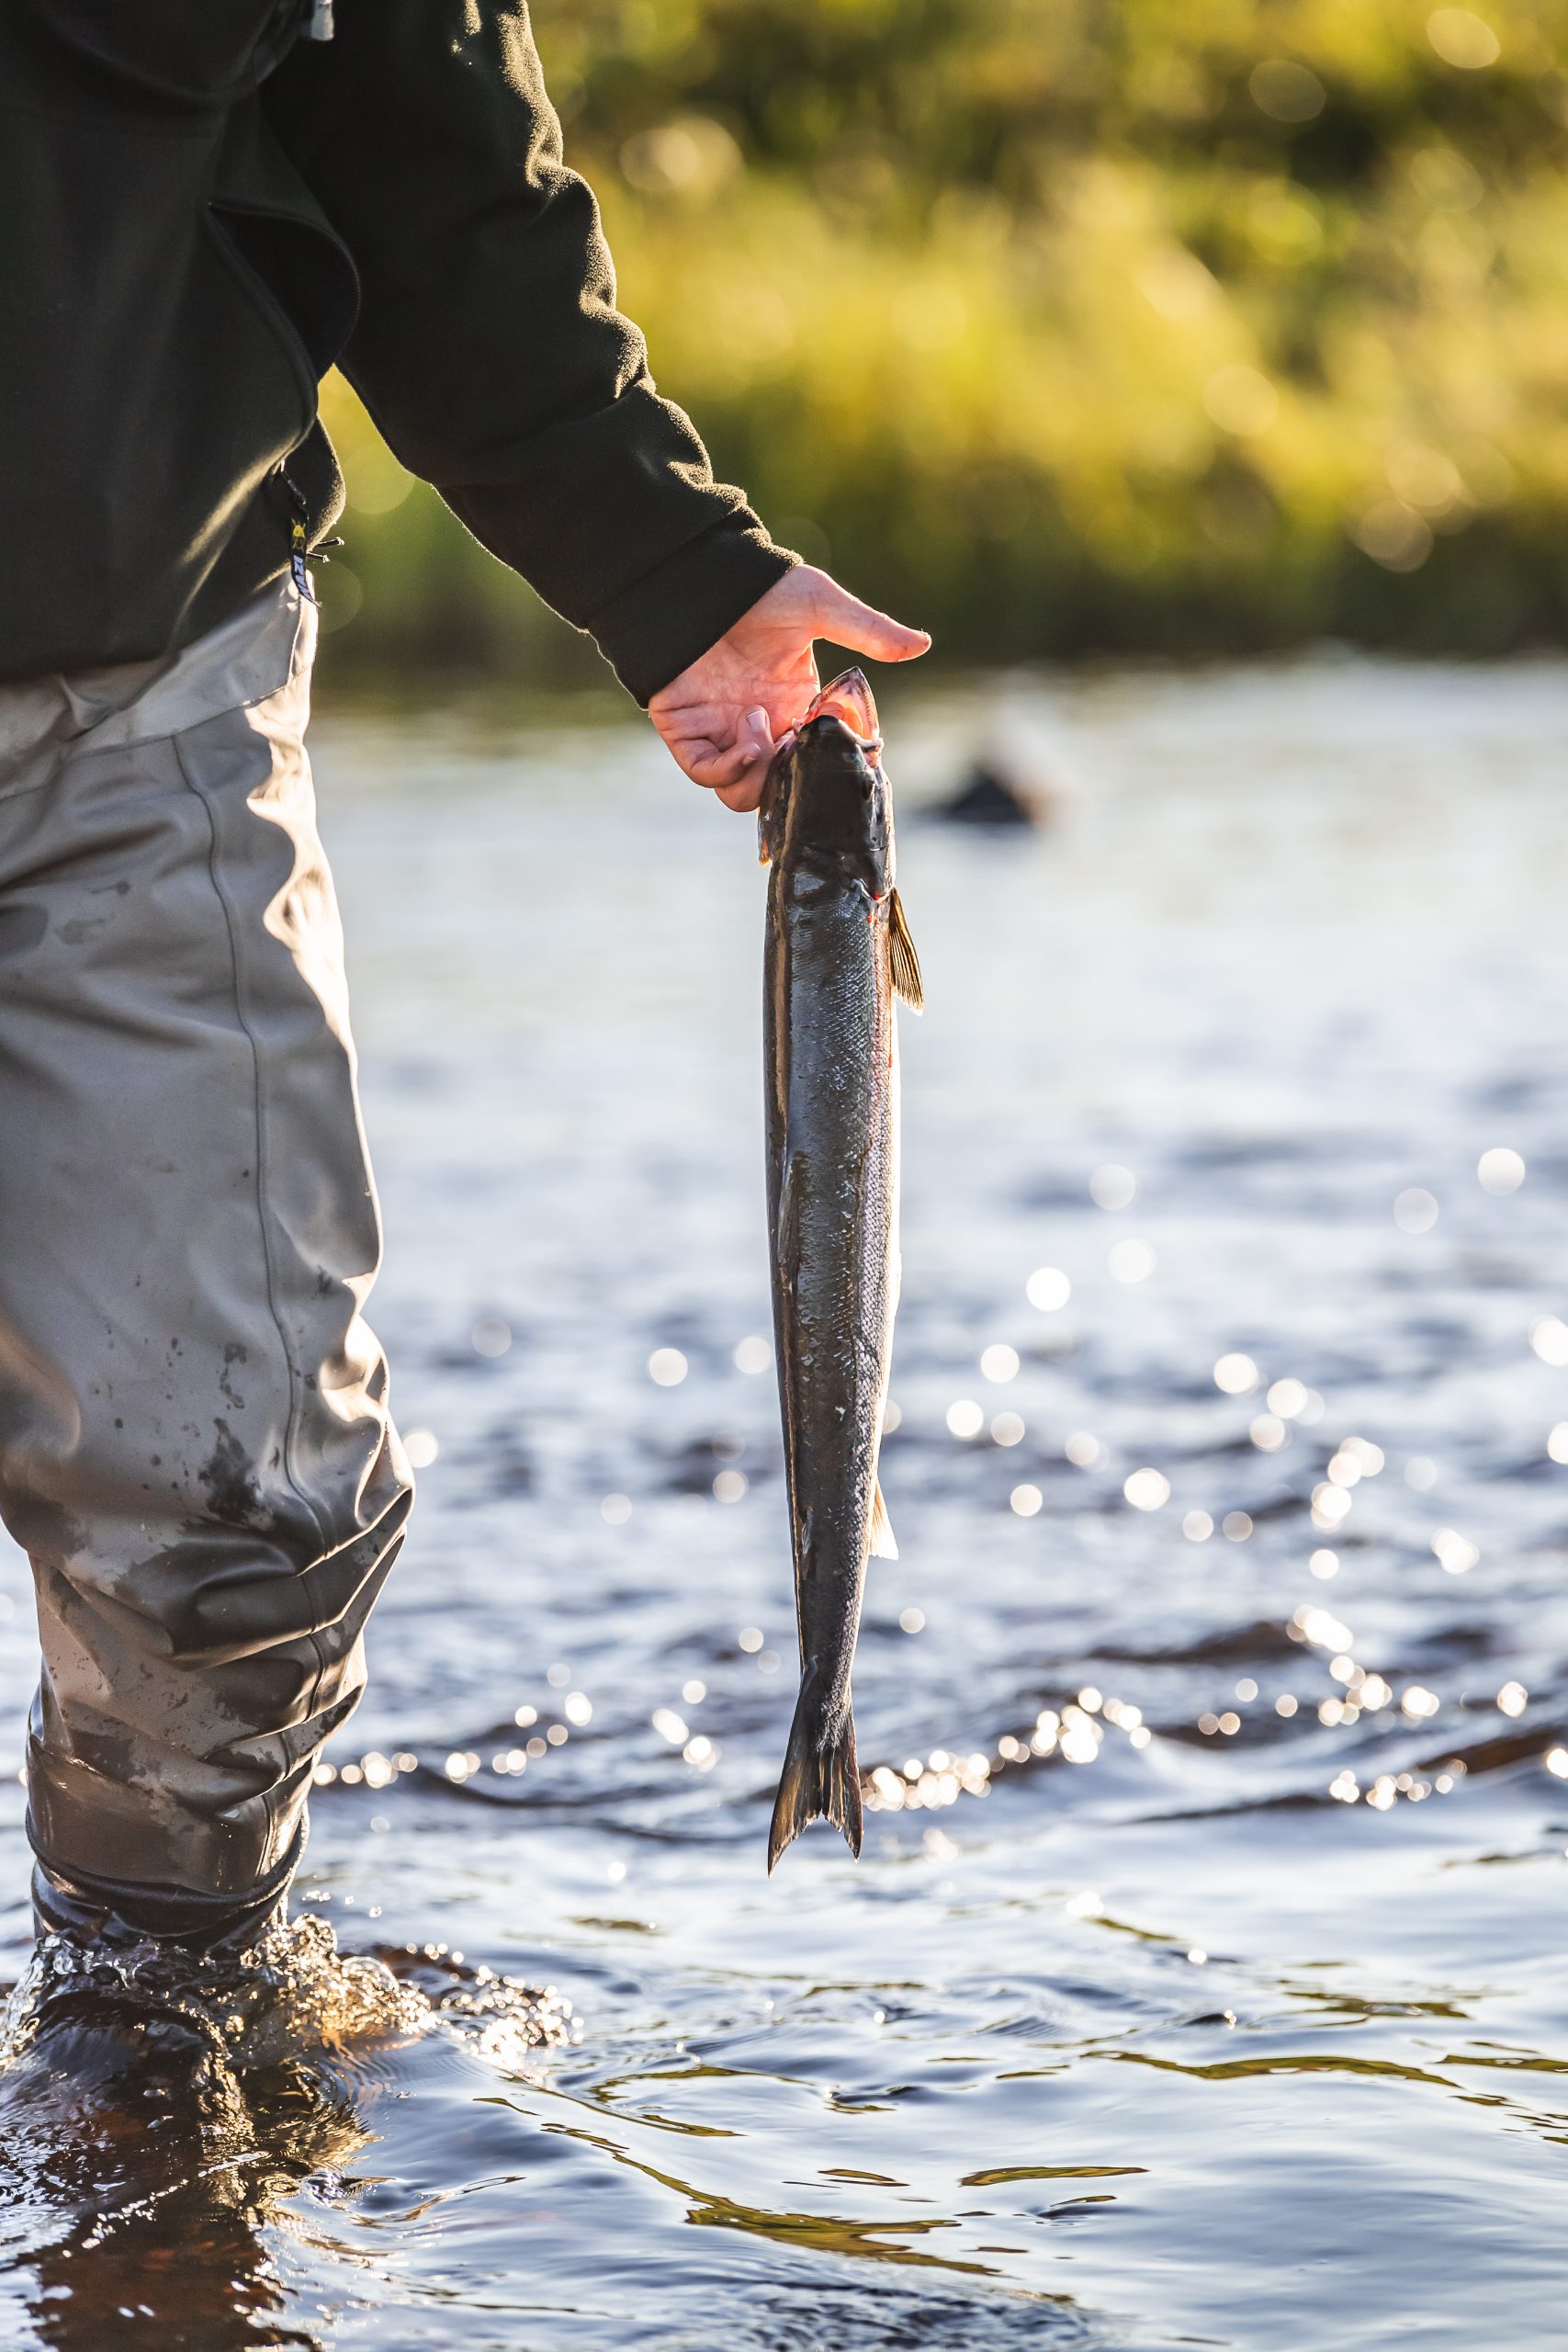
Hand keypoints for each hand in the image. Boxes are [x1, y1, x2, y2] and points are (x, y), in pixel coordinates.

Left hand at [648, 565, 929, 812]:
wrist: (700, 576)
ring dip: (760, 775)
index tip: (849, 756)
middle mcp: (761, 727)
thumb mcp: (821, 607)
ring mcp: (721, 732)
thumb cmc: (760, 587)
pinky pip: (705, 773)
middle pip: (779, 790)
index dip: (832, 769)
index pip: (816, 761)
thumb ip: (868, 631)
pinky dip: (728, 767)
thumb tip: (921, 644)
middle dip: (793, 784)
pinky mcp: (686, 730)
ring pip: (743, 792)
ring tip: (764, 726)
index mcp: (794, 707)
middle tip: (798, 747)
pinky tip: (749, 731)